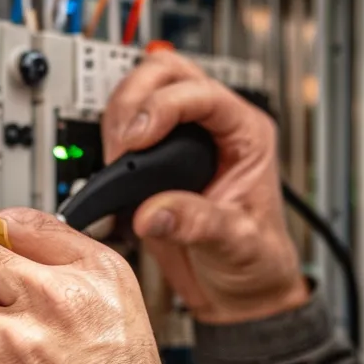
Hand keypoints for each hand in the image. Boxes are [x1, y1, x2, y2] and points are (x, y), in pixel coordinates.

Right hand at [102, 50, 310, 323]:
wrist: (239, 290)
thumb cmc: (255, 260)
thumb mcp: (238, 244)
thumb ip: (198, 224)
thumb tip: (152, 212)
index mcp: (246, 134)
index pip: (202, 93)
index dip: (163, 107)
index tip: (136, 140)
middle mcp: (213, 127)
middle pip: (165, 72)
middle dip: (134, 99)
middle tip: (122, 143)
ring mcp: (180, 137)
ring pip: (139, 89)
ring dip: (117, 116)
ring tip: (116, 160)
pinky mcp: (152, 157)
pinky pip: (122, 124)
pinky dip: (107, 138)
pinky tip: (110, 170)